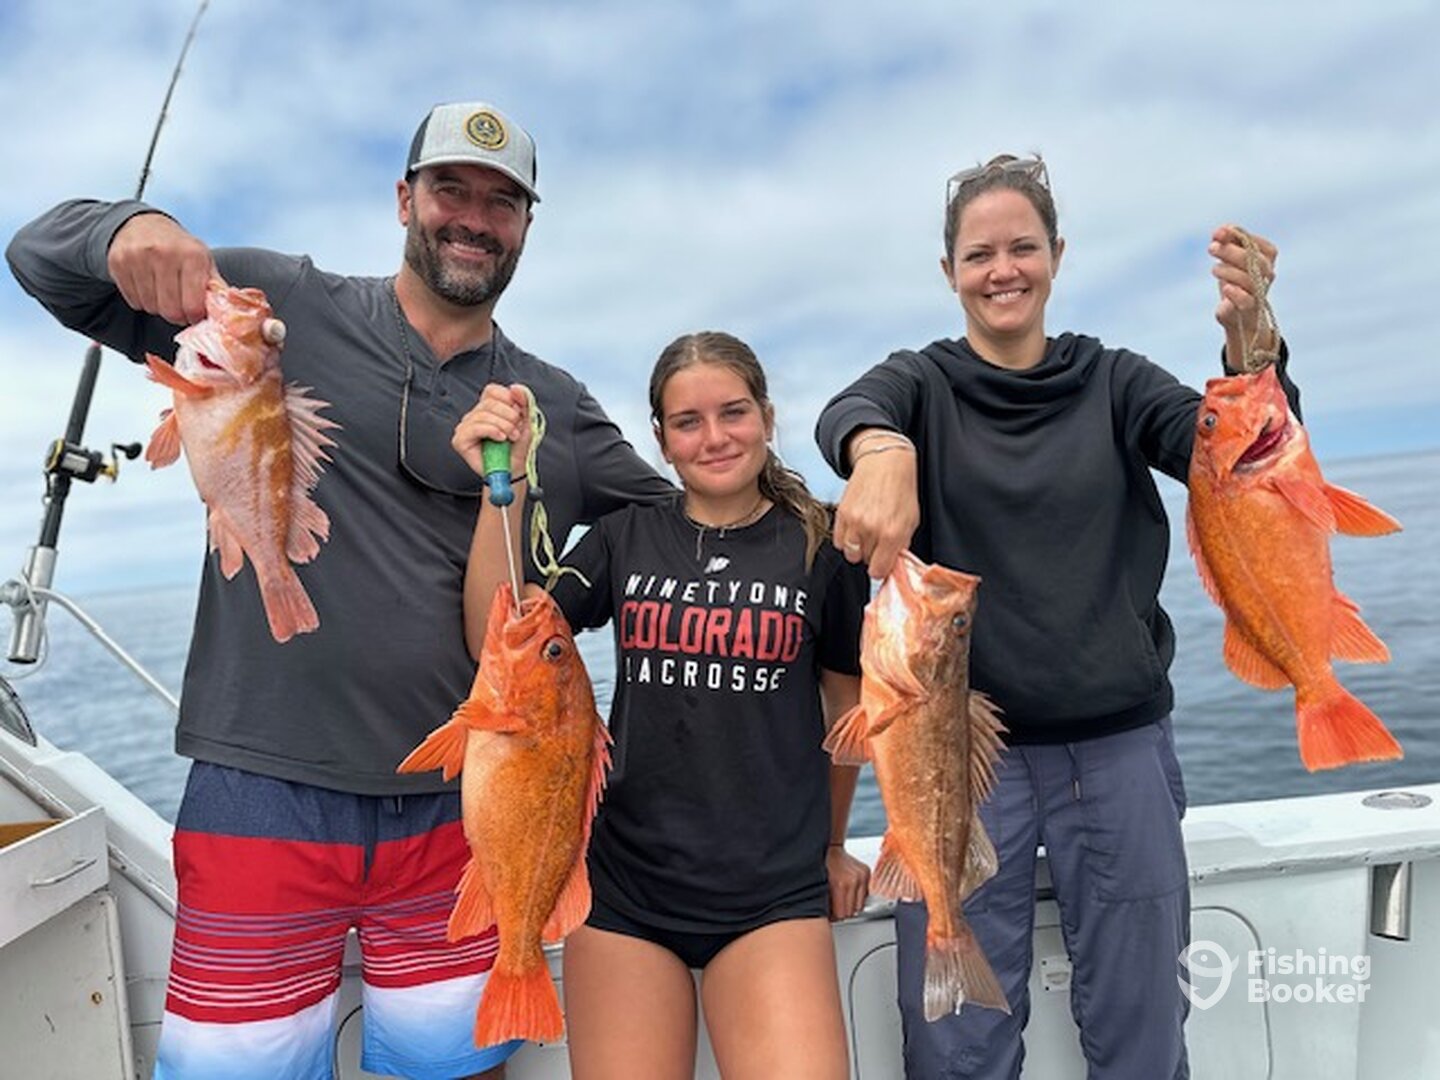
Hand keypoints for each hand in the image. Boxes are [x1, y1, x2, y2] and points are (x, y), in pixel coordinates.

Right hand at [106, 212, 221, 325]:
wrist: (143, 224)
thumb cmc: (179, 248)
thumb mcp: (203, 260)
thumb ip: (215, 286)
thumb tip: (229, 311)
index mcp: (192, 255)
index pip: (193, 305)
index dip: (194, 317)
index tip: (194, 314)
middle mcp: (164, 253)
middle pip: (170, 310)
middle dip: (177, 315)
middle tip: (179, 308)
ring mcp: (138, 257)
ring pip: (150, 307)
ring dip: (158, 308)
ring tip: (163, 292)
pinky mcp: (118, 262)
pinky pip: (133, 301)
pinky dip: (142, 301)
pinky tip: (148, 286)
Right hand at [452, 382, 534, 478]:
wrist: (513, 470)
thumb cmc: (516, 448)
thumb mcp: (527, 423)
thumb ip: (524, 403)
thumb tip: (516, 388)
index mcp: (489, 408)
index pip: (492, 390)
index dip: (508, 398)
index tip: (519, 412)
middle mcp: (475, 415)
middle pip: (489, 402)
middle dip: (509, 416)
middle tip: (516, 430)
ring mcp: (466, 427)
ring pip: (483, 415)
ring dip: (503, 426)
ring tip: (511, 437)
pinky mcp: (460, 440)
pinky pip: (475, 427)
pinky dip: (492, 431)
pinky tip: (500, 438)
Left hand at [827, 844, 870, 920]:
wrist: (829, 848)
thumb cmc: (822, 866)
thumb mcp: (820, 887)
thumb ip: (825, 904)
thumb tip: (829, 918)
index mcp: (840, 885)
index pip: (842, 914)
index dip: (835, 916)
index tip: (832, 914)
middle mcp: (853, 880)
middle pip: (852, 911)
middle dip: (843, 911)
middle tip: (836, 907)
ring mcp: (861, 876)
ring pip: (860, 904)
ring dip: (851, 904)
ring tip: (842, 898)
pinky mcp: (866, 872)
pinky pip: (865, 893)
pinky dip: (858, 894)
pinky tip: (849, 890)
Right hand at [832, 427, 918, 578]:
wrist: (884, 463)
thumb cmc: (900, 488)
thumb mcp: (911, 519)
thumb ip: (902, 543)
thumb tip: (893, 561)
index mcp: (893, 533)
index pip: (879, 570)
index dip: (881, 568)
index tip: (883, 563)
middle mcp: (872, 529)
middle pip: (865, 561)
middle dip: (872, 555)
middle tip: (878, 542)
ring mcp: (854, 522)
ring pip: (849, 553)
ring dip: (858, 549)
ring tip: (866, 536)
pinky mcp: (842, 514)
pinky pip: (838, 540)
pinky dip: (846, 539)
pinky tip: (856, 529)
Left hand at [1210, 224, 1279, 365]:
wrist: (1238, 314)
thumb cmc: (1234, 281)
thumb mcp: (1229, 259)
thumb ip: (1226, 242)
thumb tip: (1219, 231)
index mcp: (1266, 258)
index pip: (1258, 244)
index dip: (1239, 236)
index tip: (1219, 232)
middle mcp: (1267, 274)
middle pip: (1254, 260)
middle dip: (1230, 251)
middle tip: (1211, 248)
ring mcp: (1259, 292)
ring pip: (1249, 279)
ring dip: (1229, 271)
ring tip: (1214, 269)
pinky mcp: (1249, 309)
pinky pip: (1247, 301)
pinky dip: (1236, 293)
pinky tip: (1225, 288)